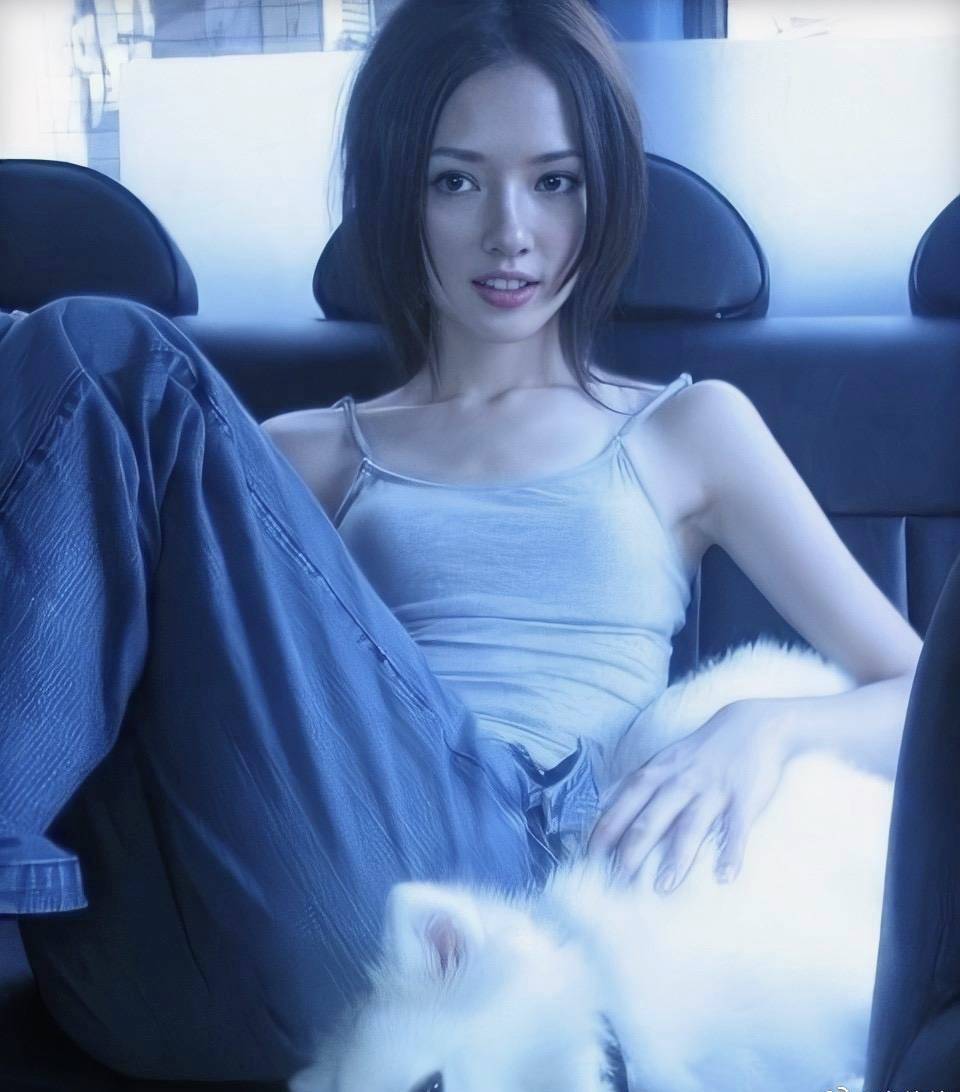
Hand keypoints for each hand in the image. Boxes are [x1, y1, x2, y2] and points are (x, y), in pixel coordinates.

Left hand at [585, 699, 791, 892]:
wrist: (753, 725)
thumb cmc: (701, 751)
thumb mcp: (664, 758)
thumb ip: (638, 781)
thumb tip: (603, 802)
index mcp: (659, 772)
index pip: (625, 802)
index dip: (608, 828)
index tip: (592, 856)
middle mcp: (681, 781)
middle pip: (652, 817)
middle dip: (633, 849)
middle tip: (619, 878)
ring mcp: (713, 790)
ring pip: (690, 825)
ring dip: (676, 857)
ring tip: (663, 886)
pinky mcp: (743, 798)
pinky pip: (736, 828)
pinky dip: (732, 852)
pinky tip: (725, 877)